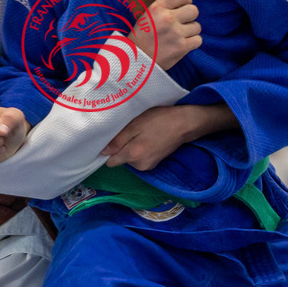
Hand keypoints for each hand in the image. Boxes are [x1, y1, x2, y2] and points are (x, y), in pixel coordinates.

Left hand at [101, 103, 237, 169]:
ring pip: (130, 158)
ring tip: (139, 133)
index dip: (108, 151)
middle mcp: (140, 166)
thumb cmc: (159, 120)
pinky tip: (146, 138)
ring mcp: (148, 165)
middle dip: (121, 147)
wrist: (185, 124)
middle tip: (128, 131)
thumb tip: (103, 152)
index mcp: (133, 156)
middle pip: (121, 160)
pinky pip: (139, 157)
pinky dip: (140, 149)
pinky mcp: (155, 162)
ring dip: (131, 147)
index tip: (110, 139)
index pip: (111, 162)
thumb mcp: (135, 125)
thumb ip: (118, 140)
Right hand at [130, 0, 201, 70]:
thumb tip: (184, 4)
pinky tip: (182, 44)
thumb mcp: (147, 16)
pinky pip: (198, 40)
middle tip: (181, 24)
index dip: (186, 0)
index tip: (183, 6)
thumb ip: (164, 8)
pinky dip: (192, 43)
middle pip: (193, 10)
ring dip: (190, 31)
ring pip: (197, 26)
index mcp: (157, 8)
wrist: (134, 60)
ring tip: (179, 36)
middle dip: (189, 17)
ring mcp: (176, 33)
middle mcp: (167, 18)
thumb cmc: (141, 38)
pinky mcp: (181, 47)